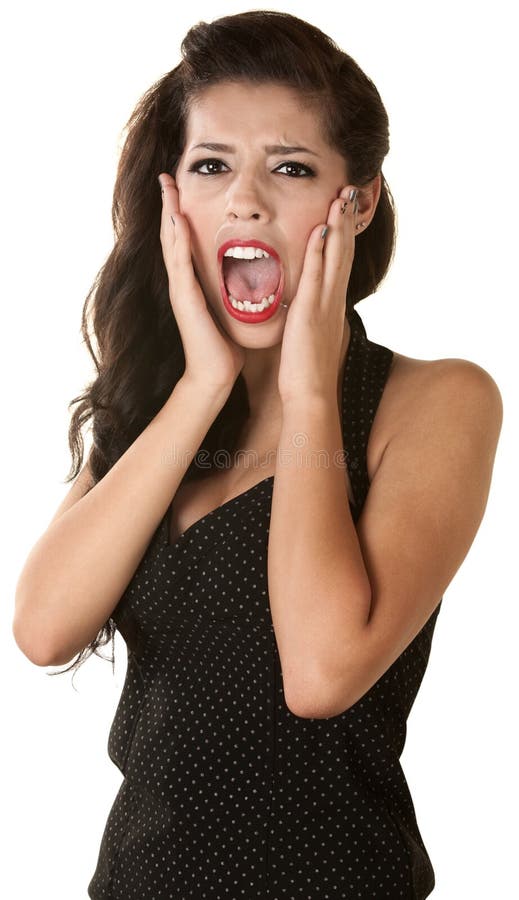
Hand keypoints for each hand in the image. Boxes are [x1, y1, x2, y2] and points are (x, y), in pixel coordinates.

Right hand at [158, 173, 245, 394]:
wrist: (214, 376)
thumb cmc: (224, 347)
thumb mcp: (229, 310)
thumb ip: (231, 291)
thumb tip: (247, 276)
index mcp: (193, 283)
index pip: (185, 240)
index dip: (181, 213)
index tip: (181, 187)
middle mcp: (182, 283)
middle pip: (172, 235)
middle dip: (169, 204)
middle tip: (166, 175)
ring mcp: (180, 290)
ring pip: (171, 243)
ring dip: (168, 213)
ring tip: (166, 186)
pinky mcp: (185, 300)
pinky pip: (180, 264)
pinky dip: (177, 240)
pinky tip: (177, 220)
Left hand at [277, 186, 356, 405]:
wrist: (310, 394)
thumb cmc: (305, 371)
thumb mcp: (308, 336)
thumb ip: (308, 317)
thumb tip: (301, 307)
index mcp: (331, 305)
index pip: (339, 263)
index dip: (343, 236)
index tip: (343, 211)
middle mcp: (332, 300)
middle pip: (343, 252)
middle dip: (346, 221)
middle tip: (350, 191)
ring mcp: (324, 304)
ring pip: (335, 257)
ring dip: (338, 225)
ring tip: (341, 197)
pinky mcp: (311, 312)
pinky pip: (317, 275)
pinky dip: (320, 250)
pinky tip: (320, 228)